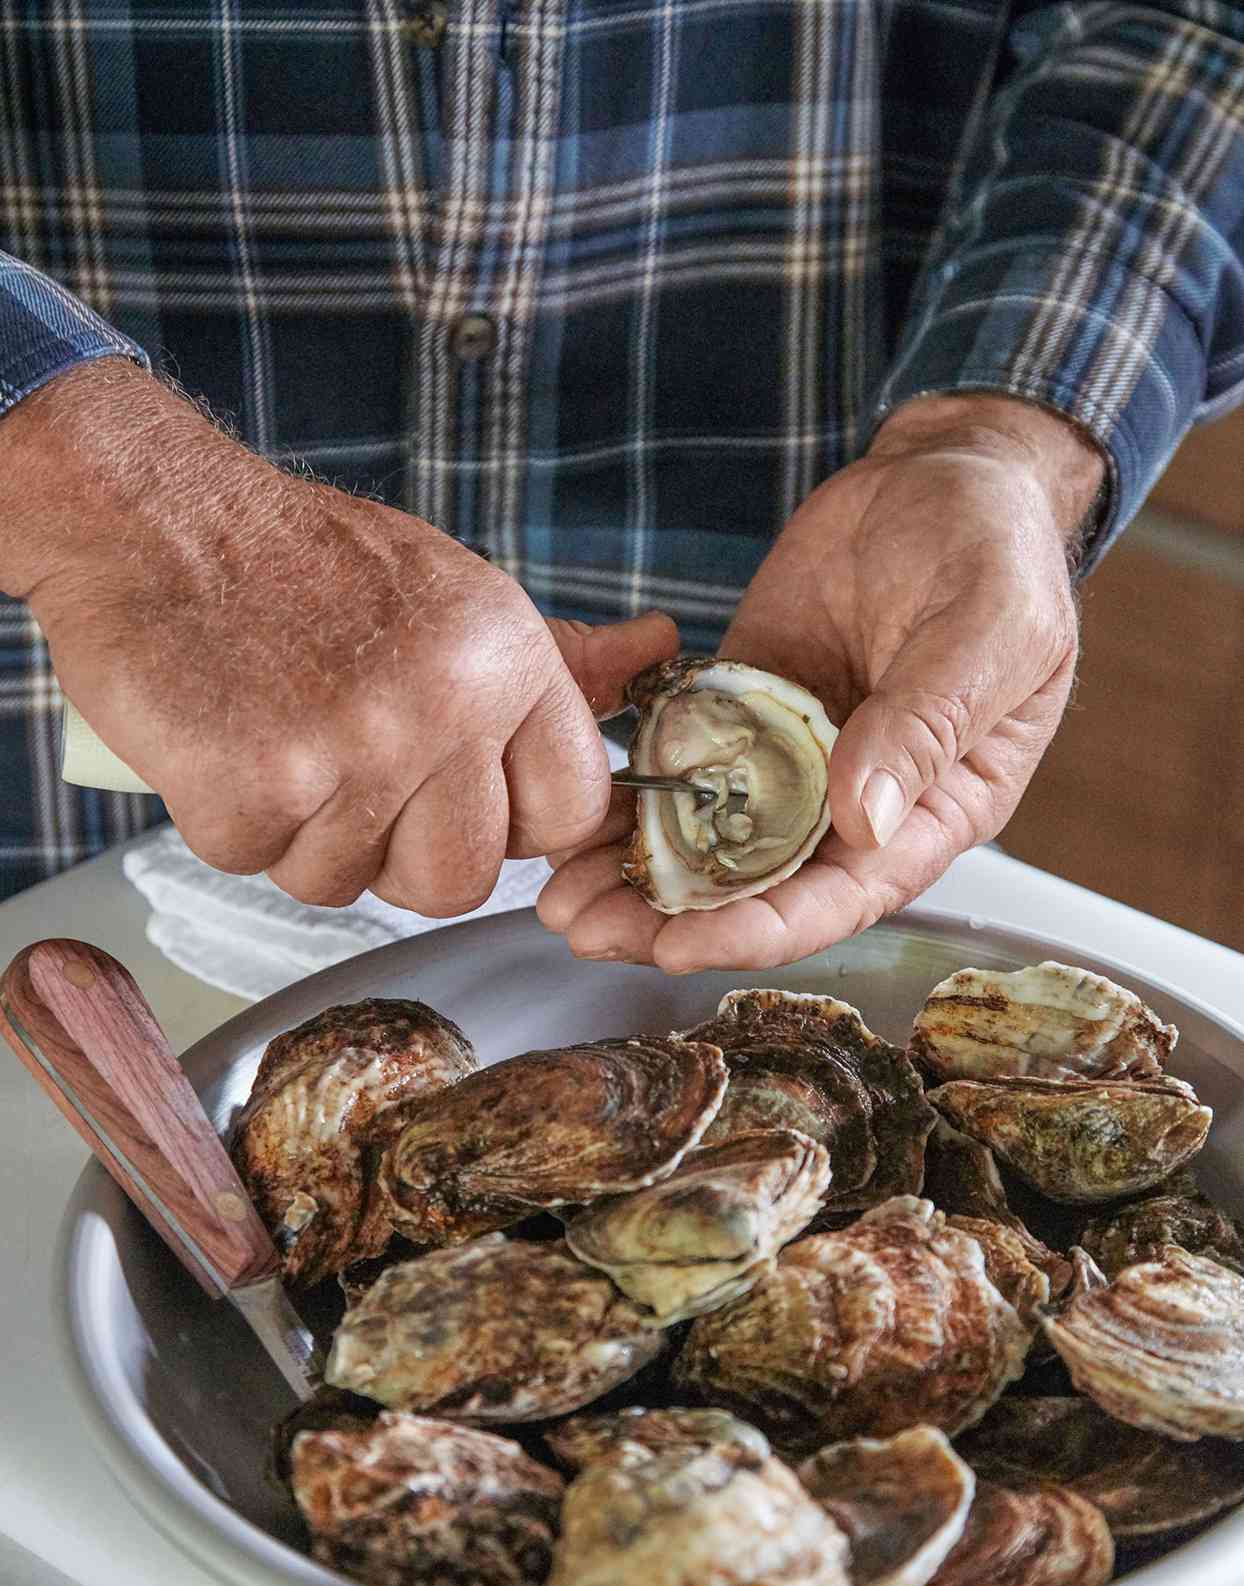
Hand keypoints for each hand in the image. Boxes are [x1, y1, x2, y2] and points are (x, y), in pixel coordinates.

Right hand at [0, 360, 675, 911]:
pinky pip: (263, 865)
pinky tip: (224, 743)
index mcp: (508, 660)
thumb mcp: (456, 593)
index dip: (509, 824)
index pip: (567, 814)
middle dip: (403, 854)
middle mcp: (445, 708)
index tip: (458, 798)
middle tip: (349, 780)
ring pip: (353, 884)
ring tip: (280, 741)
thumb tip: (658, 653)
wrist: (152, 516)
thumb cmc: (306, 561)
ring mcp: (351, 752)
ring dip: (307, 838)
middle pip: (464, 881)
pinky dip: (233, 824)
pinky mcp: (255, 788)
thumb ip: (559, 656)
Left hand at [538, 394, 1104, 970]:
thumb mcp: (986, 631)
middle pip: (759, 887)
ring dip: (635, 872)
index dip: (762, 929)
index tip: (683, 945)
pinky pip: (681, 764)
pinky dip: (628, 795)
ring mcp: (792, 758)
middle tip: (585, 929)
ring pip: (708, 839)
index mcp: (932, 809)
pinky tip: (573, 814)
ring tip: (558, 896)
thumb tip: (862, 822)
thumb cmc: (996, 551)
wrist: (945, 471)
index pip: (842, 897)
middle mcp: (854, 803)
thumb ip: (926, 726)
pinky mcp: (743, 710)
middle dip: (670, 918)